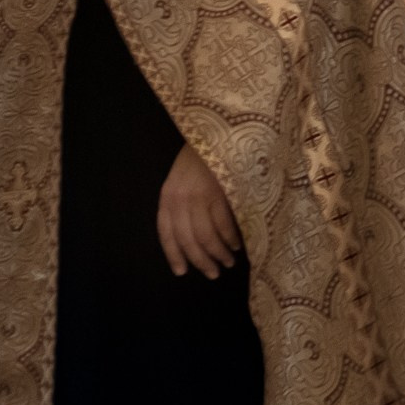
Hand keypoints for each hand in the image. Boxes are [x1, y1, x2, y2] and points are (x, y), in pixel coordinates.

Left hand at [157, 143, 240, 279]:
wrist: (218, 131)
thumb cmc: (200, 156)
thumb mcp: (181, 179)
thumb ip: (181, 204)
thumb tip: (191, 237)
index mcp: (167, 196)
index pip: (167, 233)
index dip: (173, 255)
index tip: (182, 272)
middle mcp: (180, 199)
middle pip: (189, 239)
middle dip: (201, 260)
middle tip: (213, 273)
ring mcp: (200, 196)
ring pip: (207, 236)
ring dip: (219, 253)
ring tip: (228, 262)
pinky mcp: (220, 192)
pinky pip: (224, 224)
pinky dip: (231, 238)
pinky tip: (237, 244)